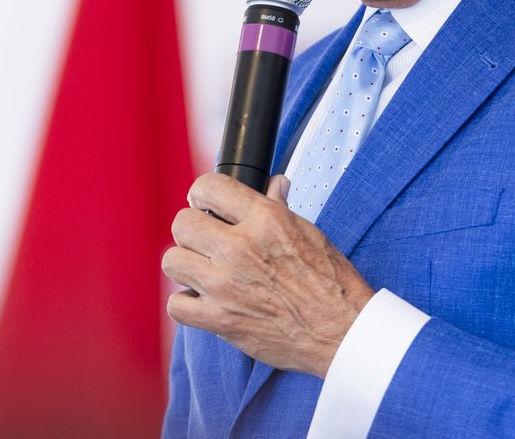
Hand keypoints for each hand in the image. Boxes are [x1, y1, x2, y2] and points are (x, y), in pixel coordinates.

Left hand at [162, 172, 373, 377]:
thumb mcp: (310, 232)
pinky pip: (176, 305)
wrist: (341, 331)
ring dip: (185, 264)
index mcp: (266, 220)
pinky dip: (186, 304)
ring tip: (202, 268)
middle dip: (191, 228)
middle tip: (204, 239)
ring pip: (172, 261)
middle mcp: (240, 249)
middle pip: (182, 224)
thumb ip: (280, 207)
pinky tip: (202, 299)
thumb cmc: (331, 283)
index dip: (202, 192)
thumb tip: (275, 184)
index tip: (203, 202)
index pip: (210, 186)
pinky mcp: (221, 320)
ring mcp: (226, 286)